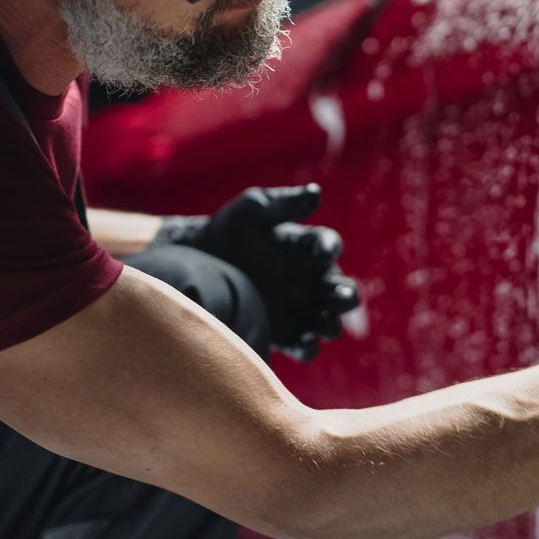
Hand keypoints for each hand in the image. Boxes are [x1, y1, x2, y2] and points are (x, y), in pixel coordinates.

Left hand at [156, 184, 360, 360]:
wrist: (193, 270)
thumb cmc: (224, 234)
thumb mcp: (248, 212)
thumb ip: (280, 203)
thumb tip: (316, 193)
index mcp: (305, 246)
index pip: (326, 245)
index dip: (328, 247)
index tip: (322, 251)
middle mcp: (310, 279)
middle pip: (340, 289)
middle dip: (345, 295)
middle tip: (340, 296)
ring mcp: (300, 309)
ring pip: (329, 320)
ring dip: (333, 323)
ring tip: (327, 325)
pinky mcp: (284, 334)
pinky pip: (304, 344)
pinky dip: (309, 346)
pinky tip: (304, 342)